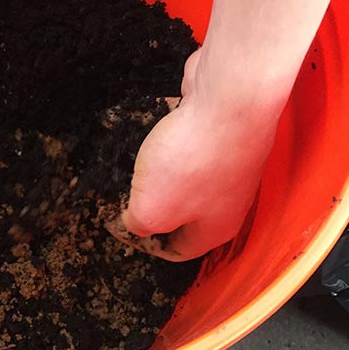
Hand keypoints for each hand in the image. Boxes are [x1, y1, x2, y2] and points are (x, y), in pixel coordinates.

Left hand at [111, 49, 281, 260]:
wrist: (230, 99)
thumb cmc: (194, 161)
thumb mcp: (152, 209)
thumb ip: (138, 223)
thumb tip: (134, 222)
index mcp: (214, 228)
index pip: (178, 250)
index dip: (145, 244)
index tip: (118, 226)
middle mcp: (227, 198)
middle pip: (182, 210)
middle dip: (150, 200)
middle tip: (121, 190)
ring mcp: (226, 161)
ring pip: (183, 172)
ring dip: (156, 164)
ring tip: (127, 156)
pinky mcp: (219, 129)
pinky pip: (186, 138)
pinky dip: (166, 132)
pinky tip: (145, 123)